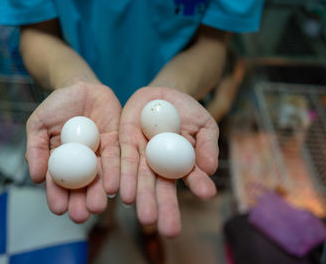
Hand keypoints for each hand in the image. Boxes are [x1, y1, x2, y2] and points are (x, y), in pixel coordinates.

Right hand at [25, 82, 120, 222]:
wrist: (78, 86)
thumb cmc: (55, 106)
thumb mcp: (38, 125)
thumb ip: (36, 149)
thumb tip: (36, 177)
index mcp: (61, 161)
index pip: (58, 183)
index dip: (57, 196)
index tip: (58, 209)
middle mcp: (82, 162)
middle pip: (81, 187)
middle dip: (81, 203)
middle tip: (80, 216)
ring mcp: (99, 154)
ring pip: (99, 177)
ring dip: (98, 194)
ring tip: (97, 207)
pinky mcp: (115, 142)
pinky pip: (115, 159)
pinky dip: (114, 173)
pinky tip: (112, 187)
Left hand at [119, 86, 217, 236]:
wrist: (163, 95)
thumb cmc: (188, 112)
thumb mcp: (204, 125)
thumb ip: (207, 144)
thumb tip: (210, 168)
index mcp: (181, 163)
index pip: (190, 177)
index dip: (198, 185)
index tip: (207, 194)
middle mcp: (159, 165)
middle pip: (160, 187)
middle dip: (163, 207)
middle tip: (167, 229)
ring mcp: (141, 156)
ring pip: (138, 179)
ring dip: (139, 196)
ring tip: (141, 215)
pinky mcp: (124, 144)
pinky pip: (119, 160)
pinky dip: (117, 175)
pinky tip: (115, 191)